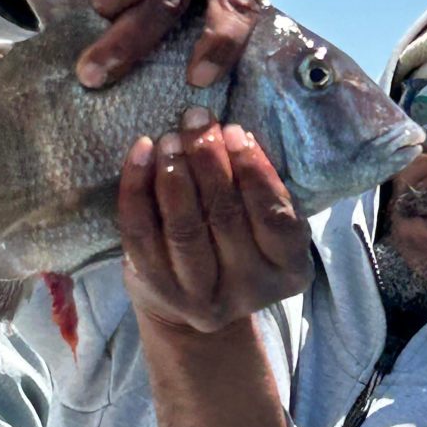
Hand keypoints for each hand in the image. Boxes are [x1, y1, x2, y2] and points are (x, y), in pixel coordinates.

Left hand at [119, 108, 313, 332]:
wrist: (191, 305)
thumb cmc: (237, 245)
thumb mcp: (264, 224)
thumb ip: (258, 188)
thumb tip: (230, 134)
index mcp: (289, 270)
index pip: (275, 218)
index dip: (254, 171)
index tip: (234, 131)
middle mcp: (249, 289)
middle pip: (225, 218)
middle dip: (209, 162)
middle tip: (196, 121)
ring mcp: (201, 296)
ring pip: (183, 229)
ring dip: (175, 175)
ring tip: (170, 138)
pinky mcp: (158, 289)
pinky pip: (140, 234)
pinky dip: (136, 189)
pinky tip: (141, 153)